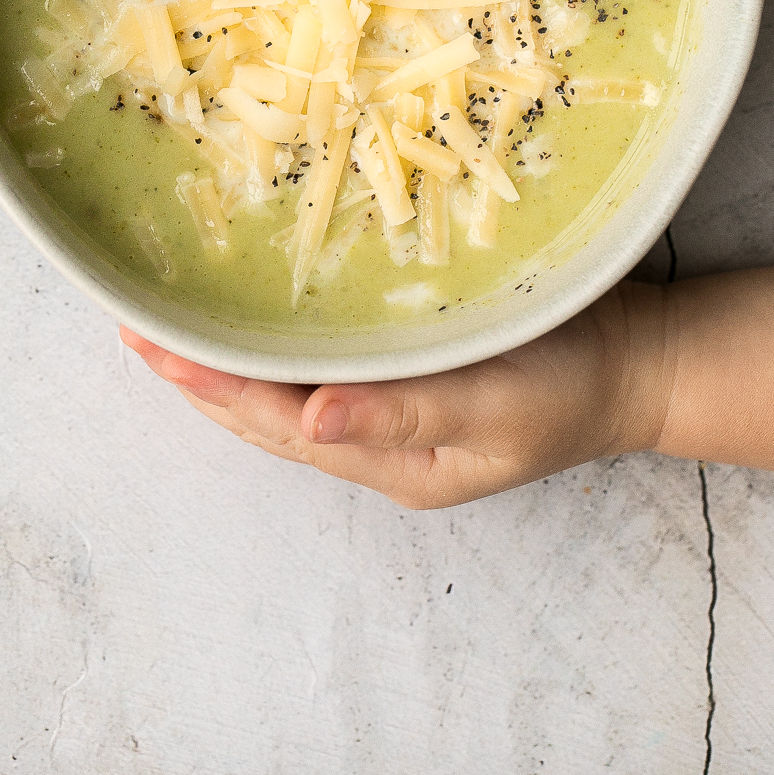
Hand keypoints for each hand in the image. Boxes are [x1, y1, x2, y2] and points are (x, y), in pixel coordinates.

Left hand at [120, 283, 670, 509]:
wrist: (640, 364)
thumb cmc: (574, 382)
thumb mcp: (497, 405)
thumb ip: (405, 412)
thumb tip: (310, 419)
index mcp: (391, 459)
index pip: (275, 422)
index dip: (209, 383)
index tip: (149, 342)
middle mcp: (379, 441)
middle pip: (268, 414)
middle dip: (199, 375)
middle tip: (133, 325)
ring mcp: (394, 411)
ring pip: (290, 392)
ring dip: (231, 361)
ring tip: (173, 323)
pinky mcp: (412, 374)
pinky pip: (326, 364)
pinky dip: (281, 343)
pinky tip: (259, 315)